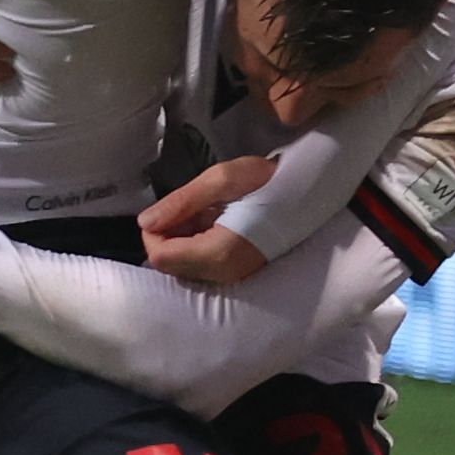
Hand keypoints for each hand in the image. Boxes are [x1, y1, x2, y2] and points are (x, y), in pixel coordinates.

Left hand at [141, 152, 276, 285]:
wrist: (308, 192)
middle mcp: (224, 273)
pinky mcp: (236, 273)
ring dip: (182, 238)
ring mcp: (232, 276)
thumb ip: (181, 202)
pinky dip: (195, 243)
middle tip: (189, 207)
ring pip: (182, 265)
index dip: (154, 232)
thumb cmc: (267, 180)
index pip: (160, 257)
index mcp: (219, 252)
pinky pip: (200, 265)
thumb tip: (145, 222)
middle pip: (169, 265)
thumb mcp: (222, 179)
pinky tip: (213, 221)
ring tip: (204, 211)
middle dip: (167, 235)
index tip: (170, 209)